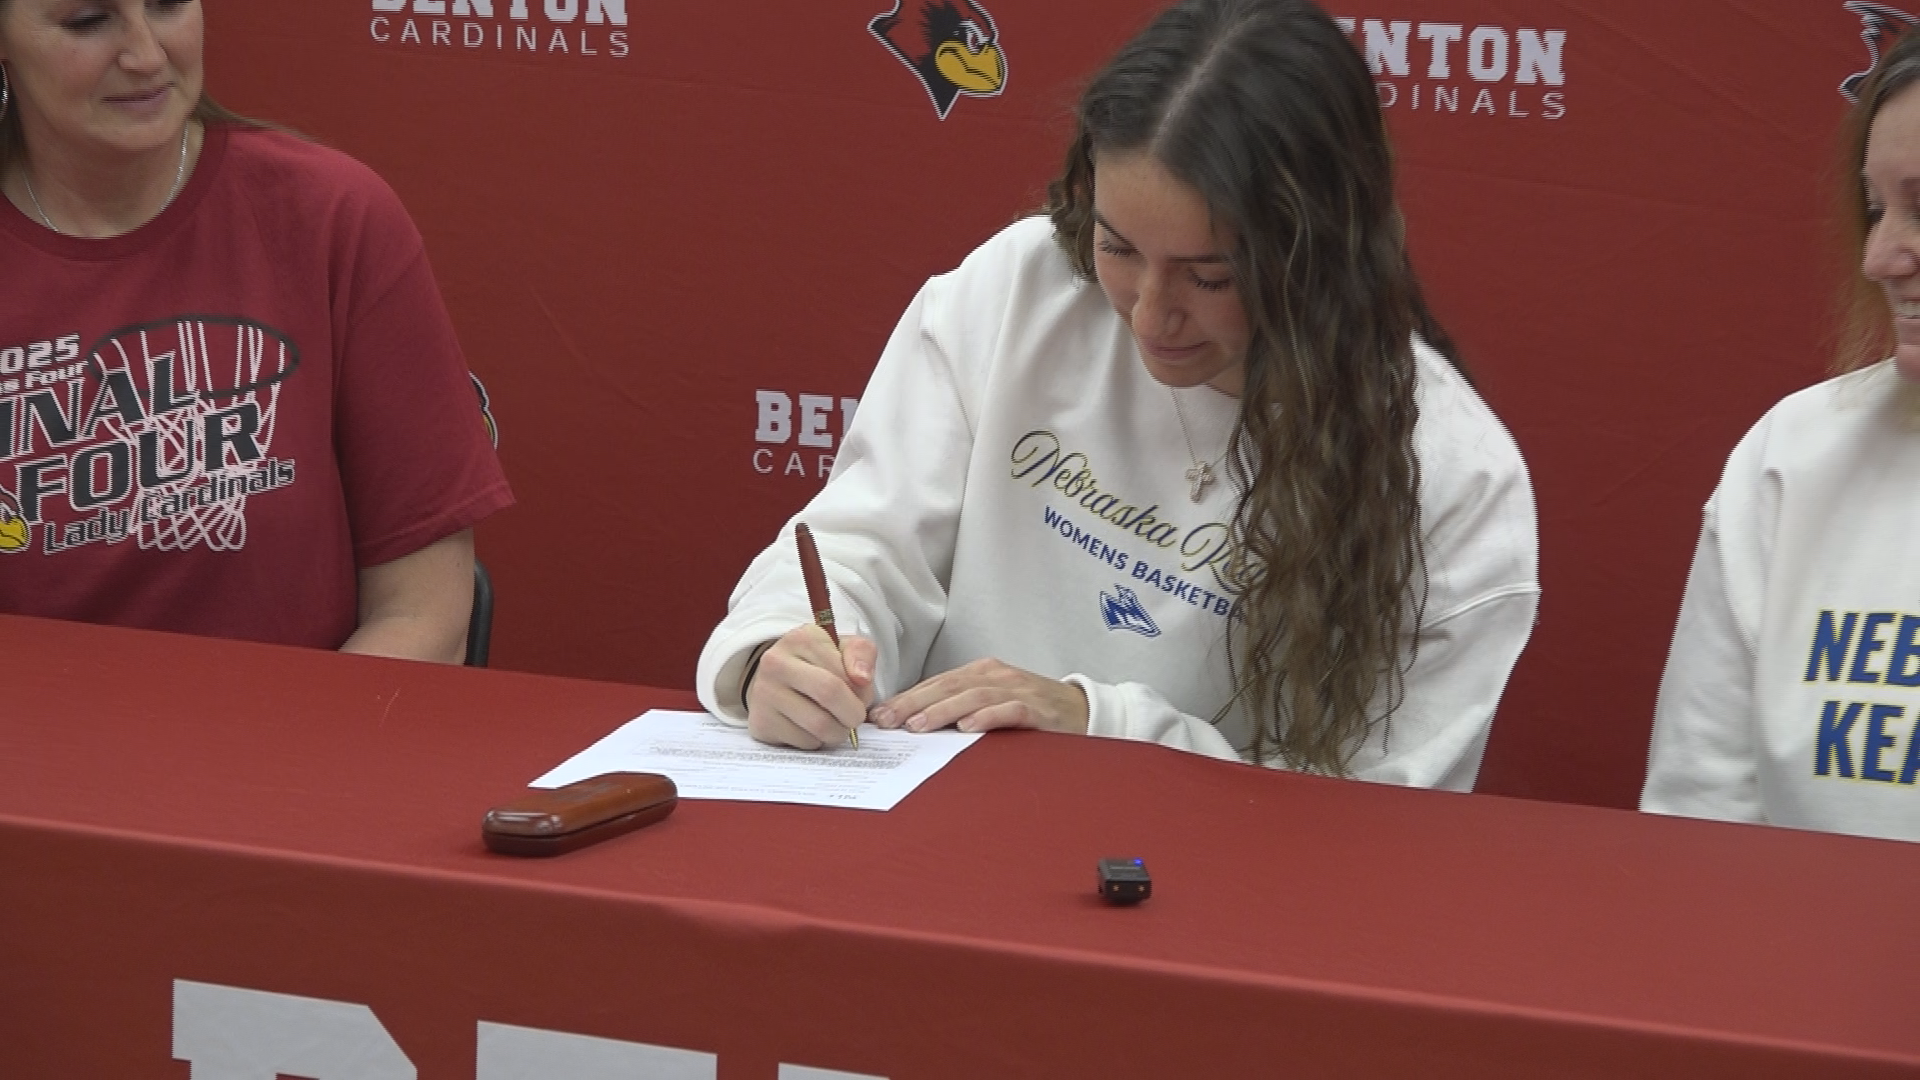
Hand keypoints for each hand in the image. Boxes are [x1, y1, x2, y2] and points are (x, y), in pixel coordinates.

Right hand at [744, 627, 877, 749]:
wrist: (776, 682)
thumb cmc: (817, 665)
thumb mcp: (844, 648)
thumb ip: (861, 654)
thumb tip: (862, 678)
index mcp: (801, 639)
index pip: (843, 674)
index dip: (862, 693)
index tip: (860, 696)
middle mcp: (776, 663)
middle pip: (829, 695)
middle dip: (852, 714)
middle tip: (855, 717)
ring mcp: (764, 694)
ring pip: (819, 726)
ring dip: (838, 732)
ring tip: (836, 723)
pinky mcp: (761, 722)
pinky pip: (804, 742)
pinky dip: (817, 741)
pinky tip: (812, 728)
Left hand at [869, 658, 1088, 735]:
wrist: (1084, 711)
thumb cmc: (1032, 711)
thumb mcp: (993, 702)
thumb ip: (961, 708)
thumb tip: (914, 724)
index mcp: (982, 672)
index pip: (937, 683)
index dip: (907, 697)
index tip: (879, 715)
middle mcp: (997, 676)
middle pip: (948, 687)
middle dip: (914, 703)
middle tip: (887, 721)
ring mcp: (1018, 690)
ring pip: (973, 697)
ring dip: (942, 711)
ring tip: (917, 726)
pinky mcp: (1038, 710)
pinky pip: (1009, 711)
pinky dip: (987, 718)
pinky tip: (967, 729)